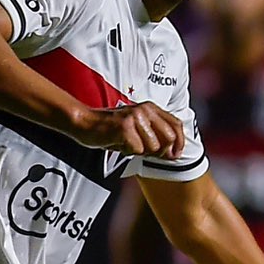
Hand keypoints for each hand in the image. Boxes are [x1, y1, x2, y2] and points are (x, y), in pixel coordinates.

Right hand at [69, 103, 184, 159]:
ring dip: (140, 152)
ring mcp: (135, 117)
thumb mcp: (137, 128)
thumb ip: (156, 136)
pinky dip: (128, 152)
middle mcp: (145, 110)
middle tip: (143, 150)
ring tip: (126, 143)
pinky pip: (137, 150)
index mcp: (150, 108)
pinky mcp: (125, 127)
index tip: (175, 155)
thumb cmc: (111, 130)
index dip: (180, 142)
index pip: (177, 124)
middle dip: (160, 151)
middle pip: (169, 139)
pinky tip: (118, 144)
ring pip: (153, 147)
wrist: (84, 123)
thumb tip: (175, 154)